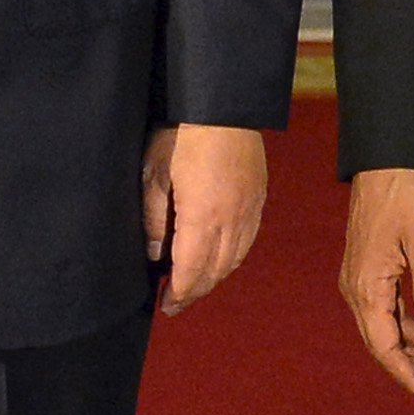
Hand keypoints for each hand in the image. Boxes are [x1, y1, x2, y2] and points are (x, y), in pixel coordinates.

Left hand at [145, 124, 268, 311]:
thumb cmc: (182, 135)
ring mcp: (249, 211)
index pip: (191, 271)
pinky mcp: (258, 200)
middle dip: (195, 291)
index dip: (180, 294)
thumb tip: (156, 254)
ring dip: (214, 278)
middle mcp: (231, 221)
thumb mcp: (154, 173)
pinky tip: (220, 261)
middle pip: (214, 271)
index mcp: (202, 217)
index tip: (166, 306)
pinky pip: (247, 242)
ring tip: (195, 286)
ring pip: (233, 260)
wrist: (225, 108)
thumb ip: (155, 218)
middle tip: (176, 303)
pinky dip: (232, 259)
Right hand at [341, 167, 413, 408]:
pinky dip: (410, 331)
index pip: (386, 347)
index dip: (411, 377)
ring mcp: (360, 279)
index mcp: (367, 287)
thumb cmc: (409, 197)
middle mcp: (357, 288)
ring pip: (386, 330)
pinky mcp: (369, 269)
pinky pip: (387, 312)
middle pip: (384, 345)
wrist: (388, 158)